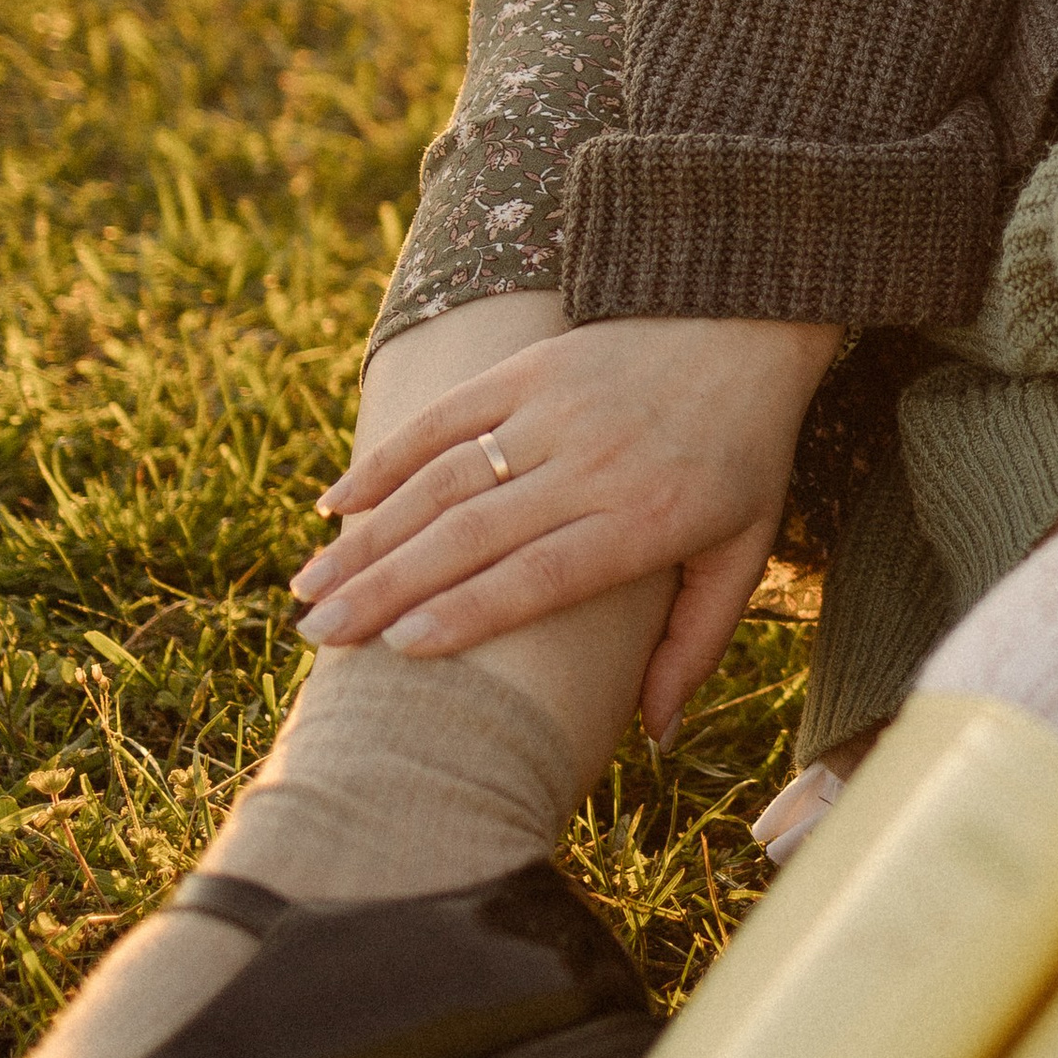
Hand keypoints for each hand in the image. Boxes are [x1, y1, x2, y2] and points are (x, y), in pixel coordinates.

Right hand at [290, 314, 841, 742]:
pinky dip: (384, 460)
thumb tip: (657, 735)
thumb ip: (695, 643)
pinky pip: (443, 417)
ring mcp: (553, 409)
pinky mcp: (528, 367)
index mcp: (645, 519)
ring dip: (369, 535)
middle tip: (319, 636)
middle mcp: (591, 464)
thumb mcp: (744, 551)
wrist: (748, 322)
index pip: (540, 575)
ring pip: (442, 480)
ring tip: (309, 588)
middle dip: (386, 588)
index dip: (467, 612)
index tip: (400, 650)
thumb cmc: (744, 456)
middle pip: (472, 535)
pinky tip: (334, 507)